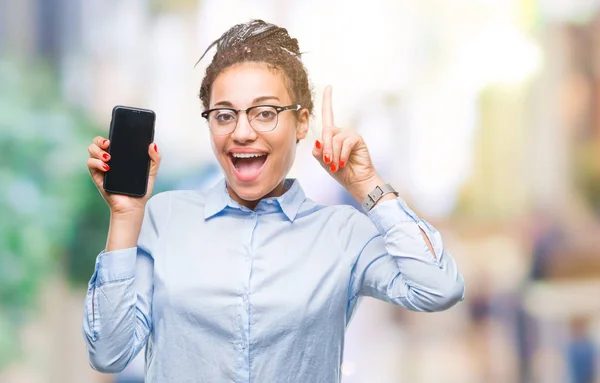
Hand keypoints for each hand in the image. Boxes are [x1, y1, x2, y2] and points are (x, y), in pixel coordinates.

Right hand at [87, 136, 160, 215]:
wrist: (133, 206)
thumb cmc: (140, 189)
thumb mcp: (151, 172)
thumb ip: (155, 158)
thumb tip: (152, 144)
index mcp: (120, 156)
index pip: (111, 140)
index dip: (109, 135)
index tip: (115, 136)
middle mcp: (109, 159)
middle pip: (97, 142)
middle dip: (100, 140)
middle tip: (109, 144)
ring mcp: (101, 167)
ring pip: (91, 150)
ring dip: (98, 151)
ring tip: (109, 158)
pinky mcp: (97, 176)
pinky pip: (90, 164)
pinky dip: (96, 163)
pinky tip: (107, 167)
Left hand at [312, 85, 379, 199]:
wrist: (356, 181)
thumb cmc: (340, 172)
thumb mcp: (324, 162)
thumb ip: (318, 151)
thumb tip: (319, 140)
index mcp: (332, 135)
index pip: (328, 115)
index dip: (327, 100)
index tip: (329, 86)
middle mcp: (341, 132)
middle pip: (327, 132)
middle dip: (326, 148)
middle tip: (328, 162)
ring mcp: (350, 134)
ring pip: (334, 140)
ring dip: (334, 155)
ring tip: (337, 165)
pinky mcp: (357, 139)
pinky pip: (344, 144)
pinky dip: (342, 156)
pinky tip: (344, 163)